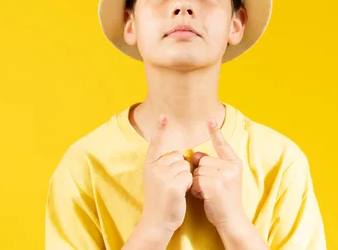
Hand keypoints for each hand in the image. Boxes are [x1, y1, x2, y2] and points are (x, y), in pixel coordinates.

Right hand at [140, 115, 192, 234]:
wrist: (156, 222)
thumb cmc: (161, 201)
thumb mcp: (156, 180)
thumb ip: (163, 166)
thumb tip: (180, 155)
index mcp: (149, 165)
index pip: (156, 144)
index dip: (160, 129)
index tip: (163, 115)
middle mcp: (154, 168)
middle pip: (178, 156)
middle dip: (181, 168)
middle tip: (172, 184)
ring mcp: (162, 176)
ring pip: (185, 166)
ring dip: (185, 178)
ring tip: (176, 190)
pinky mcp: (172, 185)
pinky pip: (189, 177)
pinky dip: (189, 185)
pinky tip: (180, 194)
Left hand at [190, 119, 247, 231]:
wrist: (231, 219)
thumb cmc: (223, 199)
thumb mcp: (221, 178)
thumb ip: (210, 164)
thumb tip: (195, 154)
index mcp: (234, 163)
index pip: (222, 144)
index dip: (215, 131)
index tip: (209, 119)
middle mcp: (231, 166)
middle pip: (203, 161)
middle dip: (201, 174)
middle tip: (211, 188)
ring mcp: (224, 175)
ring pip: (197, 171)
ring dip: (198, 183)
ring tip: (208, 193)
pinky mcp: (215, 185)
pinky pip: (196, 181)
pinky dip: (196, 190)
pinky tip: (205, 197)